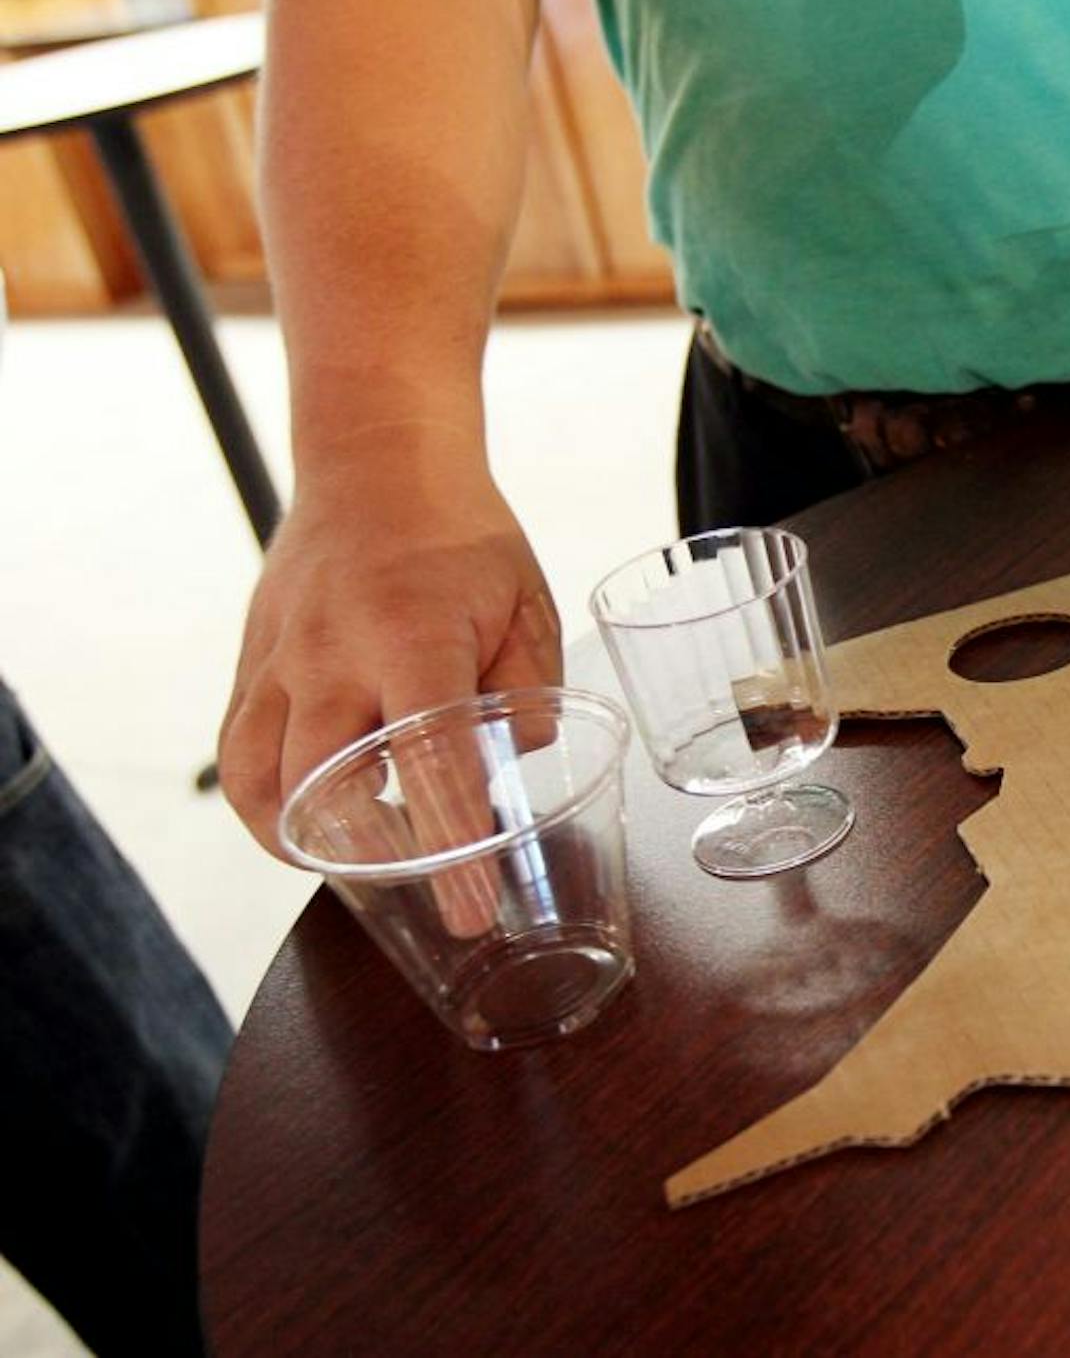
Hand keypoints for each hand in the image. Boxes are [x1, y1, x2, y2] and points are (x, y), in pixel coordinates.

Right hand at [218, 433, 560, 855]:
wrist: (376, 459)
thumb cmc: (464, 536)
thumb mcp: (528, 608)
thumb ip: (527, 697)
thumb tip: (511, 773)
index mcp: (411, 637)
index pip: (430, 765)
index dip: (451, 846)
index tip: (468, 909)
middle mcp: (330, 655)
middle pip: (323, 789)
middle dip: (366, 860)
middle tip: (416, 894)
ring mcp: (278, 661)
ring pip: (259, 783)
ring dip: (301, 842)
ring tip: (355, 865)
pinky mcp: (251, 664)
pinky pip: (241, 753)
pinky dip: (269, 803)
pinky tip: (312, 820)